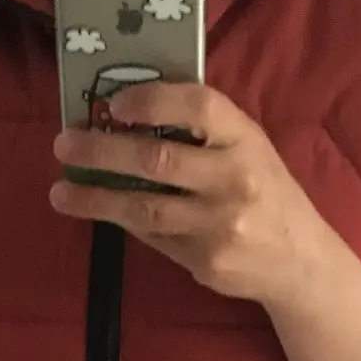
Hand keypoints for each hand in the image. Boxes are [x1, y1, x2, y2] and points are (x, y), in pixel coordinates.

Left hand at [51, 82, 327, 306]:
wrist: (299, 261)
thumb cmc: (265, 191)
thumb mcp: (248, 147)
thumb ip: (204, 130)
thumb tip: (128, 112)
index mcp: (246, 140)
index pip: (197, 106)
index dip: (151, 100)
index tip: (112, 103)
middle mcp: (235, 179)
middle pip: (158, 159)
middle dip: (103, 150)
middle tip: (63, 145)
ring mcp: (219, 225)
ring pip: (144, 208)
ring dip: (96, 198)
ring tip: (61, 191)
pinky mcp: (205, 261)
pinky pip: (153, 236)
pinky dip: (123, 221)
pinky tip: (98, 210)